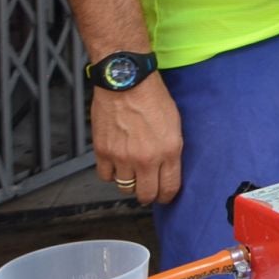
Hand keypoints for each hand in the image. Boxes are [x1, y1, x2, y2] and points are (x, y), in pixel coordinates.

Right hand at [91, 74, 183, 204]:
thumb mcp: (175, 124)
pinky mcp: (103, 152)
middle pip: (145, 194)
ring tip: (132, 173)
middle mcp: (146, 158)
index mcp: (169, 151)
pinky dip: (110, 173)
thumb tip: (169, 167)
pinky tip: (116, 164)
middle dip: (148, 195)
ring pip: (124, 187)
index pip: (169, 188)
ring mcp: (122, 157)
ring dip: (129, 183)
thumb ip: (171, 149)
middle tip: (148, 190)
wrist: (127, 82)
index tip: (165, 196)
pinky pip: (105, 176)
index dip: (167, 196)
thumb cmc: (153, 97)